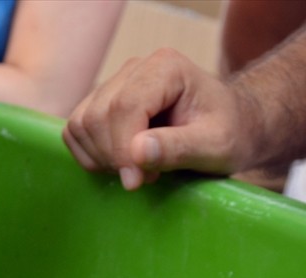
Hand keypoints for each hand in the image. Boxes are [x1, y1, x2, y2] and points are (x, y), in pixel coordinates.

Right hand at [63, 48, 258, 189]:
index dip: (122, 148)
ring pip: (81, 124)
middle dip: (114, 156)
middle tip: (148, 177)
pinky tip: (121, 165)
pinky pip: (75, 132)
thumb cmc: (229, 134)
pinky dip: (90, 156)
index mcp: (165, 67)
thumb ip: (179, 148)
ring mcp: (114, 85)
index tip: (136, 181)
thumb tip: (136, 152)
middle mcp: (135, 69)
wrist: (230, 127)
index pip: (125, 106)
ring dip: (102, 158)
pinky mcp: (101, 104)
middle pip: (98, 115)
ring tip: (139, 170)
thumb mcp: (217, 147)